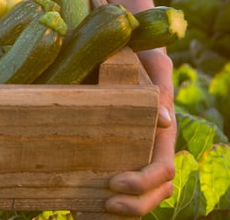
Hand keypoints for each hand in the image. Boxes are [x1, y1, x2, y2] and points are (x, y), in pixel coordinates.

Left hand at [79, 48, 175, 217]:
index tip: (115, 183)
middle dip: (136, 206)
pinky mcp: (114, 150)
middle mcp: (150, 147)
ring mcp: (134, 151)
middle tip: (104, 207)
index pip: (164, 169)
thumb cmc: (137, 51)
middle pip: (156, 191)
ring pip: (141, 194)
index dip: (144, 182)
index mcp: (160, 132)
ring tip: (88, 214)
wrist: (125, 45)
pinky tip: (80, 208)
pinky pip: (119, 185)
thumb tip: (166, 121)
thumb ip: (155, 86)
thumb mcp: (147, 62)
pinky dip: (105, 202)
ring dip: (123, 211)